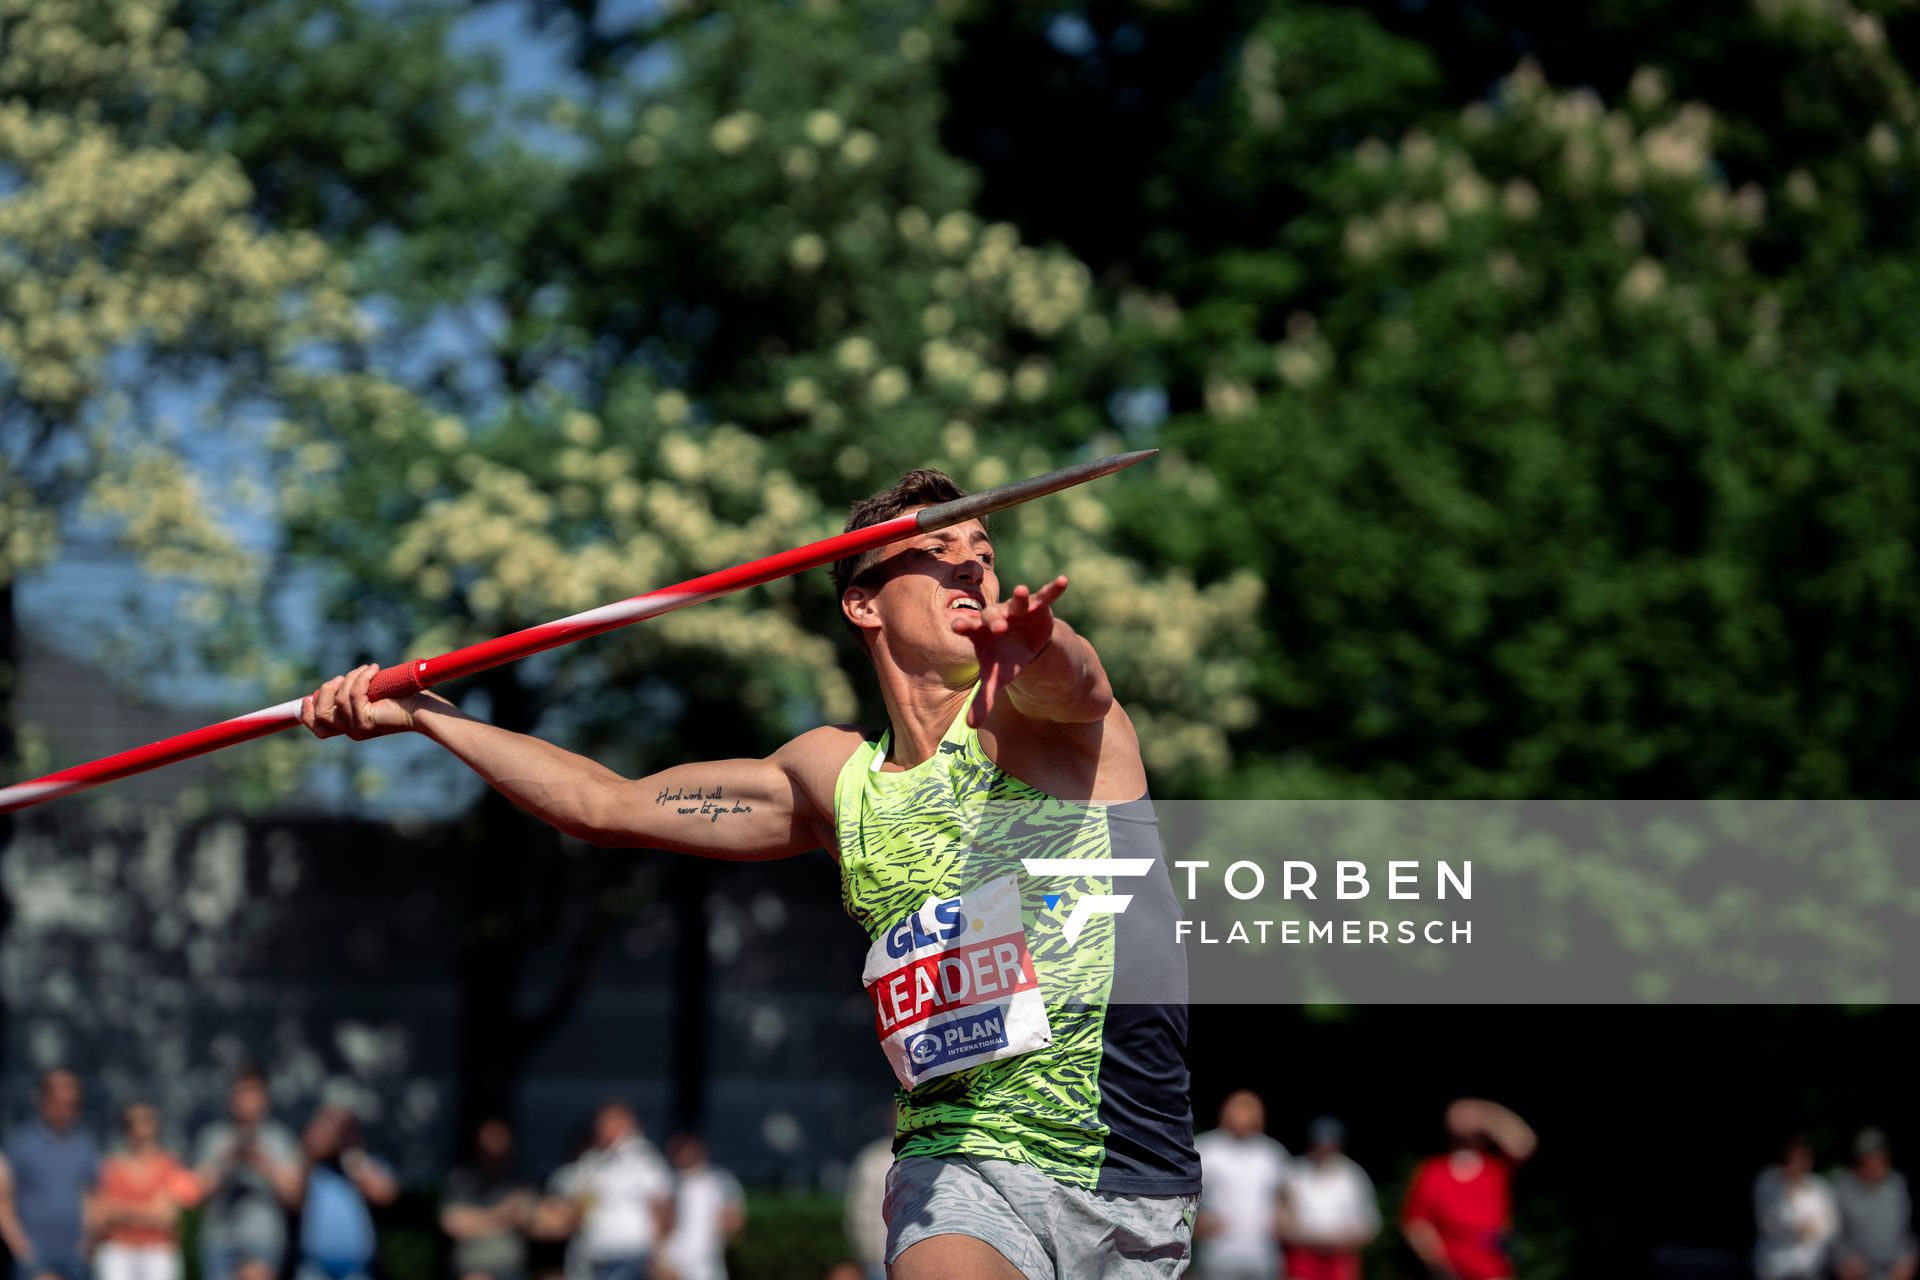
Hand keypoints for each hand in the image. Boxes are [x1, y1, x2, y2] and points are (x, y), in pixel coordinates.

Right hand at [300, 664, 419, 739]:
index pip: (319, 728)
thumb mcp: (372, 695)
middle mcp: (351, 731)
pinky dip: (362, 678)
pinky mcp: (366, 722)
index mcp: (351, 726)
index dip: (307, 714)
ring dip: (351, 678)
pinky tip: (374, 669)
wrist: (424, 710)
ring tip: (367, 669)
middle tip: (342, 677)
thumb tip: (336, 682)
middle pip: (321, 714)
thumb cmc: (404, 699)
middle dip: (326, 691)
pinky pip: (354, 695)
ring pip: (338, 699)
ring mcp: (357, 728)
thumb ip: (354, 693)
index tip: (307, 698)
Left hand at [950, 575, 1067, 728]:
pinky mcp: (1038, 607)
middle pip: (993, 616)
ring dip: (1020, 597)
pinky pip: (1045, 596)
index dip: (965, 626)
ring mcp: (1017, 610)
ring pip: (1017, 601)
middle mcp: (997, 615)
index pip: (969, 627)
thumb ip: (983, 699)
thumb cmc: (1003, 661)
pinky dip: (1053, 589)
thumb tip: (971, 725)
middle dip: (996, 620)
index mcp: (981, 632)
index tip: (957, 626)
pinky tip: (1063, 581)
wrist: (1023, 645)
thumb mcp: (995, 679)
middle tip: (1000, 627)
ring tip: (1021, 591)